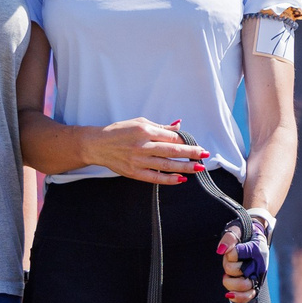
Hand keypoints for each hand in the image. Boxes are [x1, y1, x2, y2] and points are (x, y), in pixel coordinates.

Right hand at [86, 117, 206, 184]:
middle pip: (172, 150)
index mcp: (144, 130)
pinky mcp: (134, 172)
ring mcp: (138, 160)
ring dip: (185, 167)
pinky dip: (169, 179)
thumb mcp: (139, 123)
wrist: (96, 145)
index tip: (197, 145)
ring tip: (199, 168)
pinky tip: (182, 179)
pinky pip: (155, 177)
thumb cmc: (119, 132)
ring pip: (166, 165)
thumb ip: (160, 127)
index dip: (186, 141)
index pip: (171, 137)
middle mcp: (142, 145)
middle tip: (205, 155)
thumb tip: (179, 126)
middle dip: (191, 153)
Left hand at [218, 211, 272, 302]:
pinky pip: (247, 297)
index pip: (234, 254)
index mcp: (256, 250)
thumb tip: (221, 251)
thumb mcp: (237, 230)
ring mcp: (256, 277)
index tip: (234, 247)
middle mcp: (258, 265)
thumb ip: (229, 238)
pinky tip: (229, 294)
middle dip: (228, 265)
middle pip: (234, 270)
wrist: (256, 240)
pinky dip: (237, 297)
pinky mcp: (254, 286)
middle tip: (232, 261)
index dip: (230, 252)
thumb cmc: (246, 235)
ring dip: (230, 279)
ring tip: (232, 273)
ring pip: (240, 285)